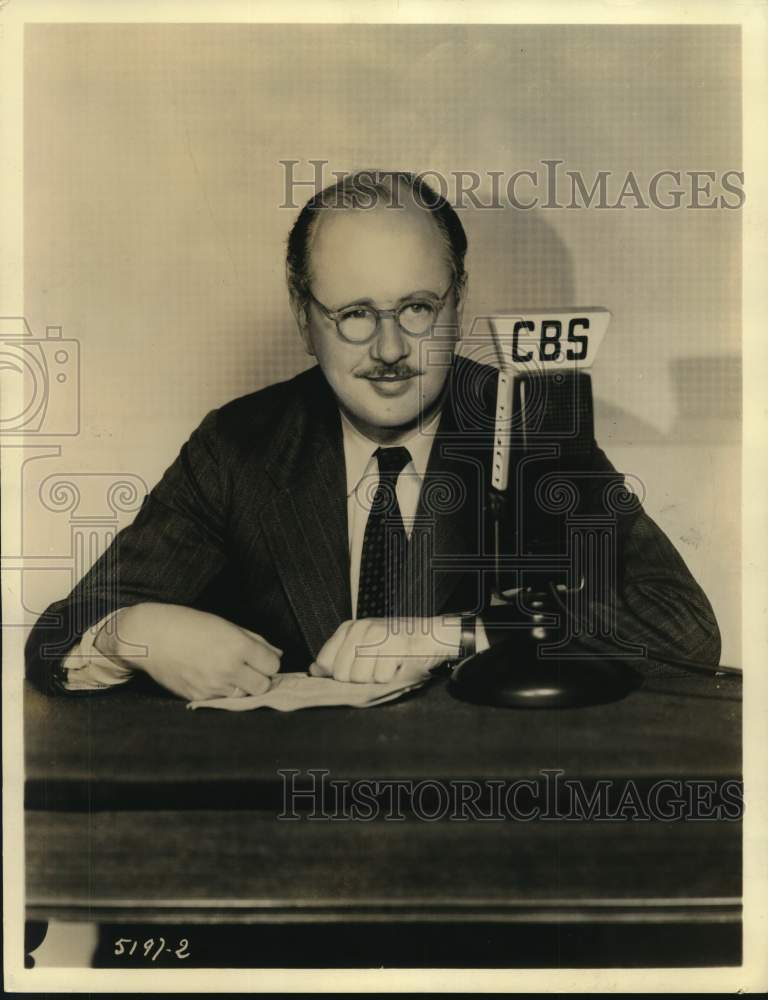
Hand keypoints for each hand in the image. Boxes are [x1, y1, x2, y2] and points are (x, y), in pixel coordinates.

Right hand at [95, 603, 280, 700]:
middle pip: (263, 686)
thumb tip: (277, 654)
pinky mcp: (200, 697)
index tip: (260, 658)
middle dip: (260, 678)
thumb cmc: (188, 624)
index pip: (273, 665)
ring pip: (244, 696)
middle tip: (249, 669)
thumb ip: (255, 640)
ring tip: (229, 673)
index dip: (268, 661)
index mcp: (237, 645)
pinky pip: (223, 701)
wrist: (150, 637)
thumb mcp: (225, 624)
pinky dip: (223, 692)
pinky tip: (213, 678)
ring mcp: (213, 686)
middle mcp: (228, 668)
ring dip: (243, 687)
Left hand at [310, 617, 460, 683]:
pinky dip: (390, 679)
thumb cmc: (395, 646)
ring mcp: (378, 636)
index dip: (337, 675)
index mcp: (349, 628)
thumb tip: (313, 671)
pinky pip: (381, 678)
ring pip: (360, 677)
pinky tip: (397, 666)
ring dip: (375, 680)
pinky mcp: (396, 645)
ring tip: (386, 667)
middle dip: (358, 679)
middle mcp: (361, 629)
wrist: (431, 636)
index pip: (324, 662)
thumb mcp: (363, 646)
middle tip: (375, 668)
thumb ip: (338, 658)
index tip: (353, 671)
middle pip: (342, 674)